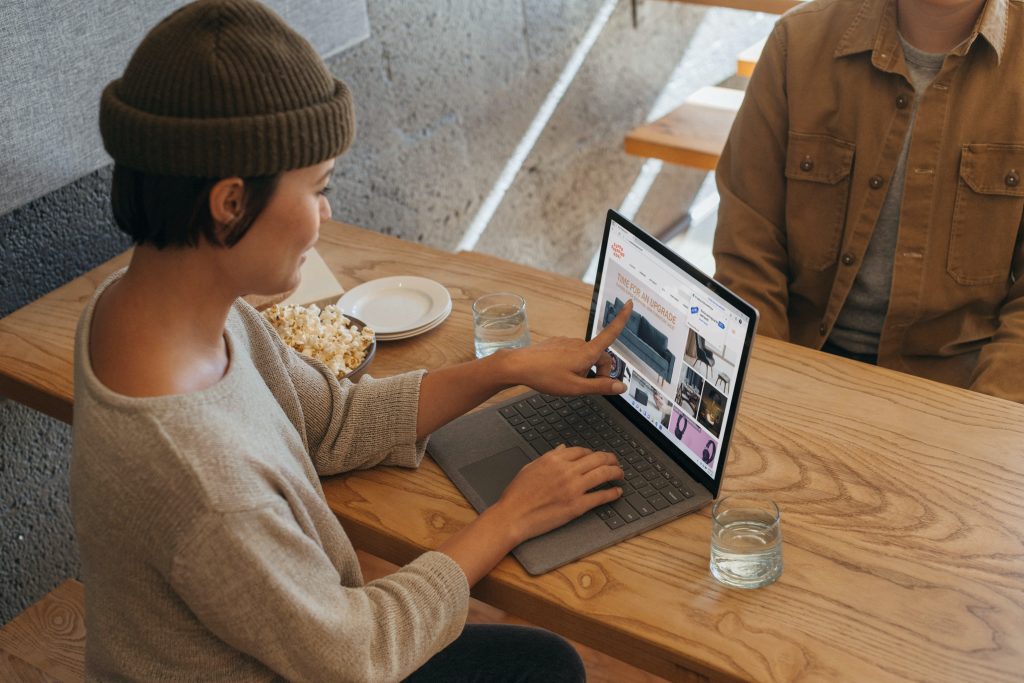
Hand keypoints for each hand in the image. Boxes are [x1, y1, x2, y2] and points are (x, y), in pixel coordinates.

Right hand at [490, 445, 623, 545]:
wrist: (512, 515)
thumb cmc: (517, 494)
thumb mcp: (531, 468)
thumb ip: (549, 457)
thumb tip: (562, 449)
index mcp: (554, 459)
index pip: (582, 451)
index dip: (593, 453)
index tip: (597, 457)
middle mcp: (566, 471)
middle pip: (597, 459)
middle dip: (611, 459)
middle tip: (616, 462)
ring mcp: (573, 488)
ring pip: (603, 474)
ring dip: (616, 472)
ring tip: (620, 474)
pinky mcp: (577, 506)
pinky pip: (601, 496)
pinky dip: (612, 493)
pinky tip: (617, 492)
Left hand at [496, 299, 634, 395]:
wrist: (519, 366)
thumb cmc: (546, 376)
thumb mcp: (576, 388)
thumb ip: (600, 387)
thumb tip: (622, 386)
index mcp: (587, 352)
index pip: (610, 334)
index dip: (622, 319)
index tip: (630, 304)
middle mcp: (579, 343)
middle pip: (600, 356)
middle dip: (600, 371)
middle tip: (586, 386)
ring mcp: (568, 342)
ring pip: (586, 356)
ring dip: (585, 368)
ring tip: (567, 380)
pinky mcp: (558, 344)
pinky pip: (573, 353)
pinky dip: (573, 364)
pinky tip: (559, 372)